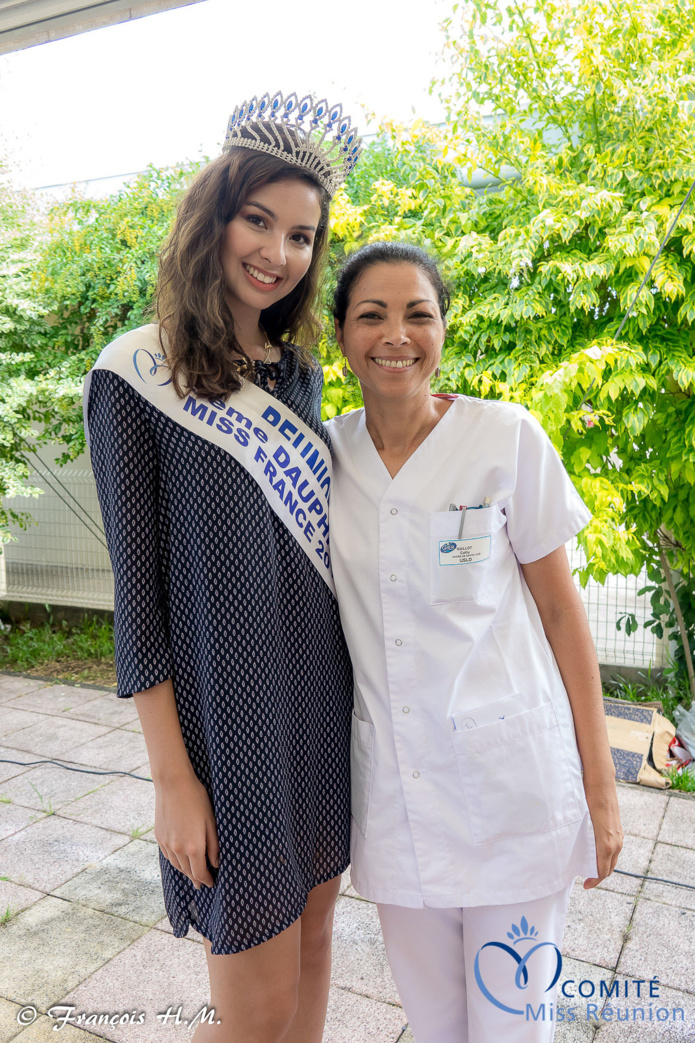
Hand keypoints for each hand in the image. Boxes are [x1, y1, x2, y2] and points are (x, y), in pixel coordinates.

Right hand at [154, 770, 219, 889]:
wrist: (173, 784)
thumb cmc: (196, 799)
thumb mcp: (211, 821)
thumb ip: (213, 845)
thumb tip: (215, 863)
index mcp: (194, 847)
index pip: (200, 872)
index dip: (206, 880)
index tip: (211, 883)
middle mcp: (178, 849)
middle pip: (188, 871)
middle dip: (196, 878)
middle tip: (201, 884)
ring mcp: (166, 843)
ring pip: (177, 865)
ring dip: (185, 872)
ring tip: (191, 875)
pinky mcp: (159, 836)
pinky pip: (168, 856)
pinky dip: (175, 862)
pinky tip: (179, 861)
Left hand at [582, 776, 622, 888]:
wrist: (601, 783)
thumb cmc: (589, 800)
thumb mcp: (583, 822)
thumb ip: (583, 841)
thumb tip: (576, 855)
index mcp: (606, 844)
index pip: (602, 871)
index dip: (594, 880)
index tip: (585, 885)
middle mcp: (615, 842)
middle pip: (609, 868)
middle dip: (598, 876)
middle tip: (585, 880)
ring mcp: (619, 836)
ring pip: (613, 859)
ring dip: (603, 866)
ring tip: (589, 868)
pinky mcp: (618, 830)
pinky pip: (614, 850)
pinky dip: (607, 856)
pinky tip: (596, 854)